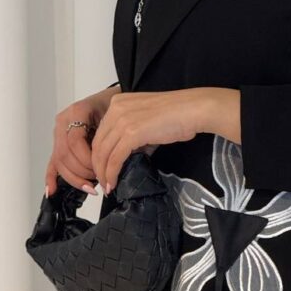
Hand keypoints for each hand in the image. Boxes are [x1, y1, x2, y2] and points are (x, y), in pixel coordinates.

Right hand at [45, 84, 120, 195]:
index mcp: (76, 112)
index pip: (75, 142)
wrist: (110, 102)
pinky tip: (52, 191)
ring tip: (90, 186)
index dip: (87, 159)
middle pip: (65, 154)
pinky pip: (52, 163)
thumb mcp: (116, 115)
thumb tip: (116, 158)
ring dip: (74, 178)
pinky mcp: (59, 145)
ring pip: (59, 162)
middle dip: (82, 171)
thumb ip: (112, 133)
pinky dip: (51, 178)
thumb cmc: (114, 108)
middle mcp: (63, 123)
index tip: (102, 168)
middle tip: (99, 179)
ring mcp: (58, 134)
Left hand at [90, 87, 240, 194]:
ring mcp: (123, 120)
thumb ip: (135, 136)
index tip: (102, 169)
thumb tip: (131, 156)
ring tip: (107, 186)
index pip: (100, 133)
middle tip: (102, 182)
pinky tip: (113, 183)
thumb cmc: (178, 115)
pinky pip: (115, 158)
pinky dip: (112, 173)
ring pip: (103, 152)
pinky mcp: (131, 133)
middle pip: (97, 143)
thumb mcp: (148, 122)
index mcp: (118, 103)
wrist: (193, 110)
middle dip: (97, 166)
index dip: (98, 154)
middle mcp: (116, 109)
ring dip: (103, 173)